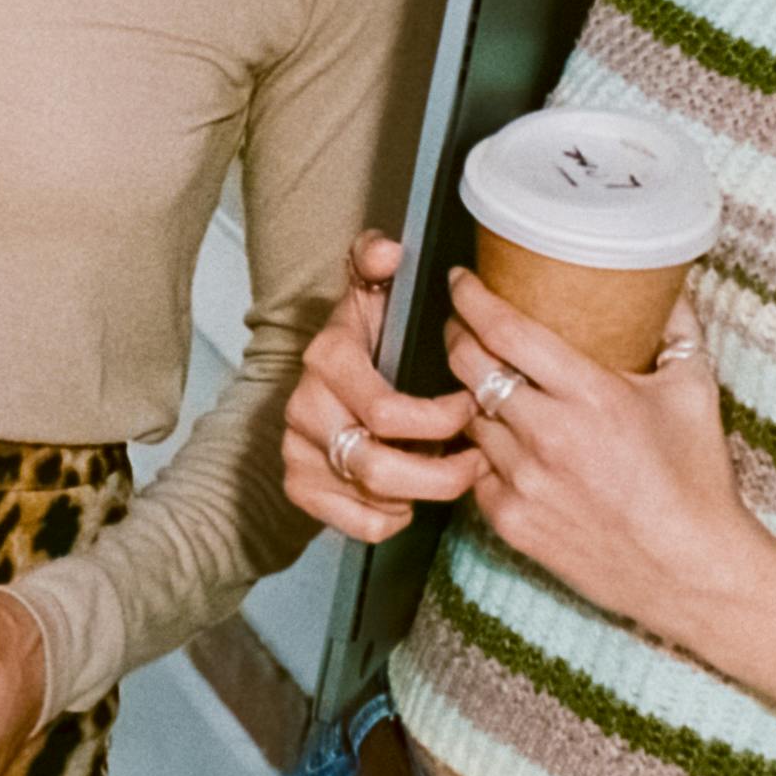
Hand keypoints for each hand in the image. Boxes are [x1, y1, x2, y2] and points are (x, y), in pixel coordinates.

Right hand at [281, 233, 479, 543]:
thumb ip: (376, 261)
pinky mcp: (300, 486)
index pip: (386, 412)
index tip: (471, 406)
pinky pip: (359, 524)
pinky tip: (411, 495)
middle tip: (477, 457)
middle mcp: (305, 407)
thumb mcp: (373, 293)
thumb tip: (388, 251)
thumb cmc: (368, 340)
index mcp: (328, 357)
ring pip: (373, 498)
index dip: (440, 420)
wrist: (325, 381)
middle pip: (379, 466)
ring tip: (453, 472)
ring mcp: (298, 450)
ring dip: (424, 492)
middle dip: (443, 471)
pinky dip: (393, 516)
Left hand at [442, 268, 775, 650]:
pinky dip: (482, 450)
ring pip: (466, 417)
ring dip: (467, 393)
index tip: (462, 281)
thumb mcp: (694, 392)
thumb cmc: (697, 481)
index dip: (471, 299)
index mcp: (590, 396)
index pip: (506, 331)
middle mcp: (548, 436)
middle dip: (456, 335)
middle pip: (468, 366)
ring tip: (480, 381)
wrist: (693, 572)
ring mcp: (525, 482)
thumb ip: (678, 330)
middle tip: (462, 324)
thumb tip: (666, 286)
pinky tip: (498, 440)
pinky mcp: (512, 522)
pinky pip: (474, 470)